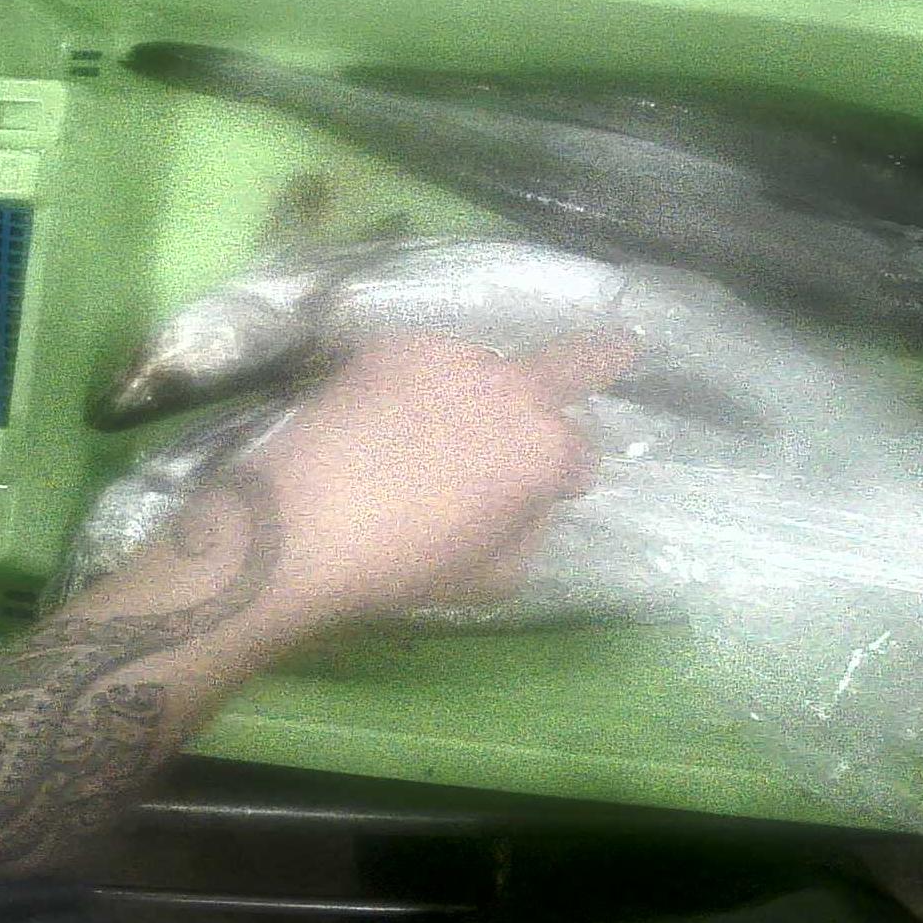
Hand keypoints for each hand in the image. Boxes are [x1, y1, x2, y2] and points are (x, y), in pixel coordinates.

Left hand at [246, 331, 633, 626]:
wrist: (300, 526)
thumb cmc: (403, 565)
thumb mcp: (495, 577)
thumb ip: (531, 528)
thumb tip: (528, 500)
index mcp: (544, 450)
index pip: (582, 456)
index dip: (562, 480)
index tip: (539, 497)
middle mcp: (511, 388)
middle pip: (575, 361)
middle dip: (604, 355)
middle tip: (622, 346)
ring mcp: (451, 357)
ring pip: (487, 369)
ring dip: (480, 393)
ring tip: (430, 435)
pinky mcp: (393, 345)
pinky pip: (426, 363)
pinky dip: (421, 386)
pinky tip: (387, 422)